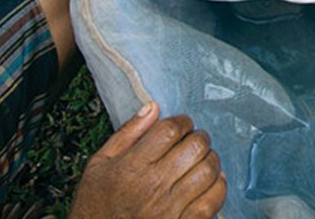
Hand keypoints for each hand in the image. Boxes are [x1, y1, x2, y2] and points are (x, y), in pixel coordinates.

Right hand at [69, 102, 226, 218]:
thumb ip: (127, 133)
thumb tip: (153, 107)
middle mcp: (154, 185)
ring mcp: (171, 207)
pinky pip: (214, 200)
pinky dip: (218, 186)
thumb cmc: (96, 204)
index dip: (182, 122)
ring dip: (209, 160)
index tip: (181, 126)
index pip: (171, 130)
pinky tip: (210, 182)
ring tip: (200, 161)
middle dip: (198, 138)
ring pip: (209, 170)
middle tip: (192, 142)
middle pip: (196, 147)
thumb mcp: (99, 165)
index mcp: (132, 167)